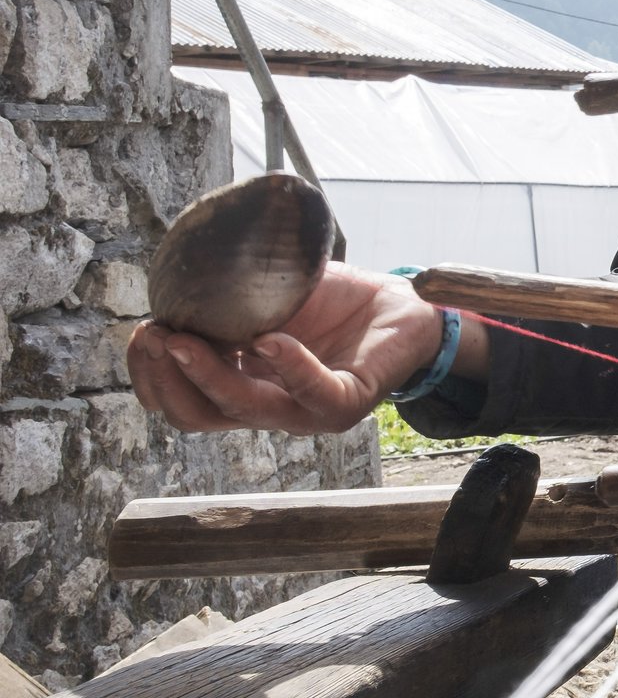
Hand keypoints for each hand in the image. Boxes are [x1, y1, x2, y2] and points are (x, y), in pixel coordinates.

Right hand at [127, 264, 445, 434]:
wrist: (398, 304)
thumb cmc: (331, 302)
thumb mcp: (265, 296)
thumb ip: (224, 301)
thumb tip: (172, 283)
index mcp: (242, 384)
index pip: (181, 401)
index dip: (152, 375)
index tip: (140, 334)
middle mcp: (268, 405)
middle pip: (198, 414)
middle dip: (166, 378)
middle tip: (154, 336)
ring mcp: (306, 409)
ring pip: (245, 408)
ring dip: (210, 375)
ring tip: (187, 339)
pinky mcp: (348, 401)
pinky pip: (314, 392)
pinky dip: (288, 366)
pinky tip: (269, 340)